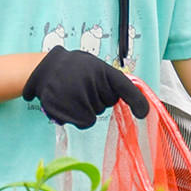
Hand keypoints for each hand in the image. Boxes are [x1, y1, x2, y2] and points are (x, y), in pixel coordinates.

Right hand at [22, 47, 147, 127]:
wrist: (46, 69)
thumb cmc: (76, 69)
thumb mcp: (96, 67)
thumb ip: (113, 81)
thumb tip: (135, 99)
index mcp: (104, 71)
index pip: (126, 88)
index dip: (137, 101)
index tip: (143, 113)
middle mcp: (94, 83)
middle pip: (108, 103)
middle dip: (99, 99)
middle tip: (85, 87)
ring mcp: (80, 97)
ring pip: (95, 115)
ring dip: (87, 108)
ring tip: (74, 93)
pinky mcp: (67, 109)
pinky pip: (84, 122)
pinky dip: (77, 117)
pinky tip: (68, 104)